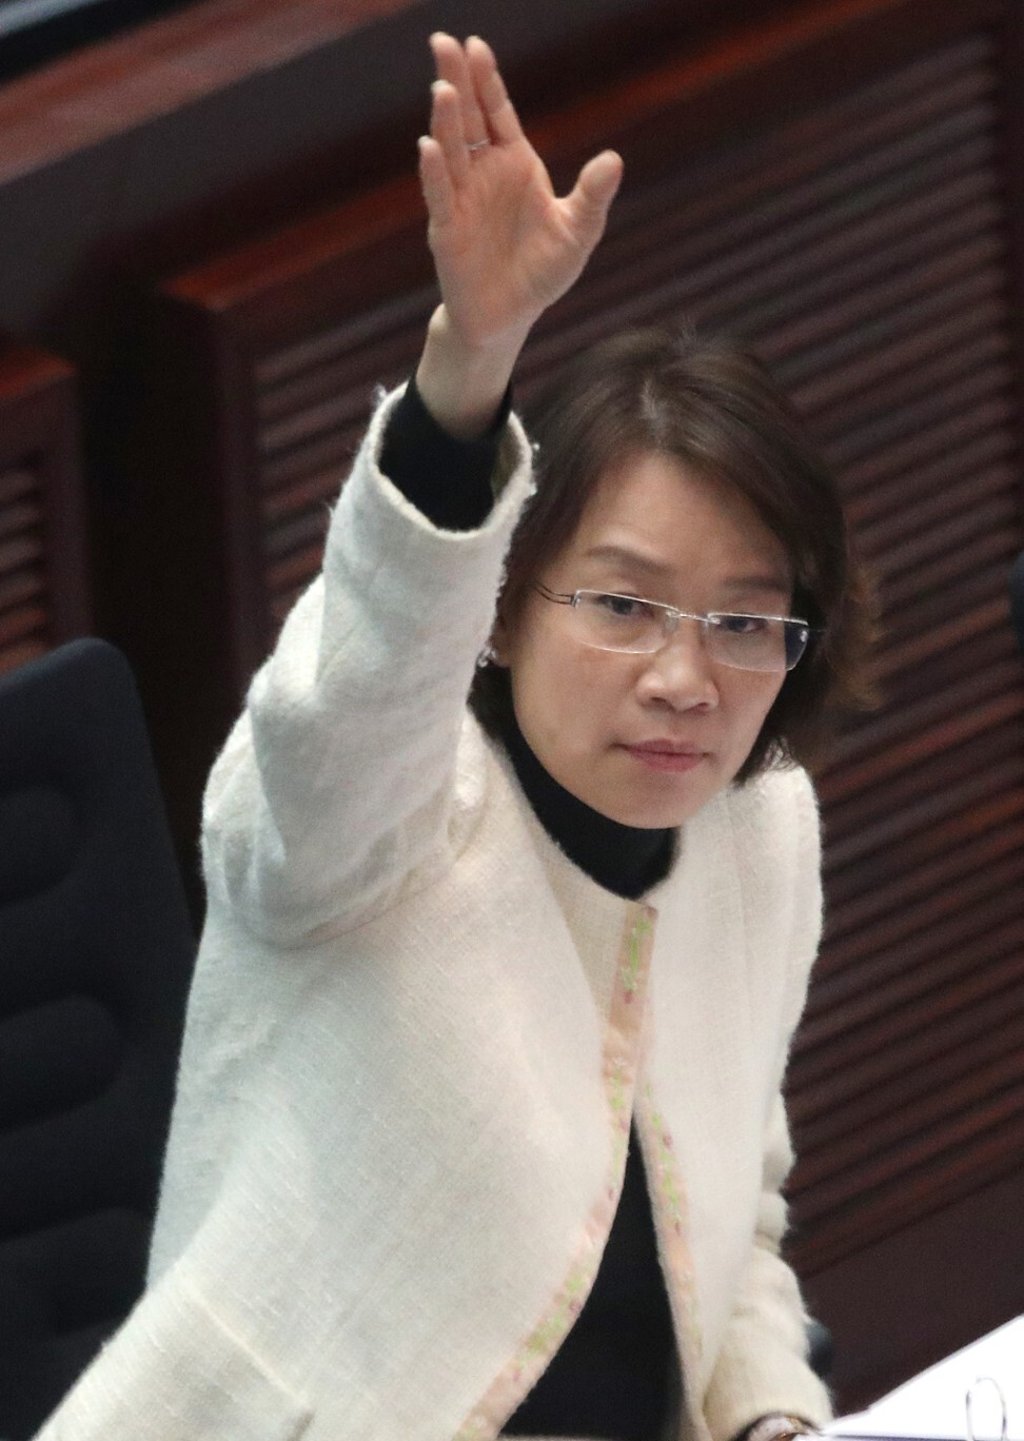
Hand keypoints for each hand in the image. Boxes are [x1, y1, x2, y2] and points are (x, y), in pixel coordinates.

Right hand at [415, 33, 622, 436]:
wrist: (509, 319)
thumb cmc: (542, 272)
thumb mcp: (578, 234)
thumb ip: (592, 197)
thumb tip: (614, 159)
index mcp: (515, 164)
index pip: (498, 113)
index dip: (487, 81)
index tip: (476, 46)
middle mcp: (483, 174)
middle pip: (468, 119)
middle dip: (456, 82)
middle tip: (443, 42)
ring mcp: (461, 200)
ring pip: (452, 152)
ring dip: (446, 122)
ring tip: (443, 90)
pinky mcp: (447, 231)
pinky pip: (440, 196)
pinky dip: (435, 173)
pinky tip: (430, 147)